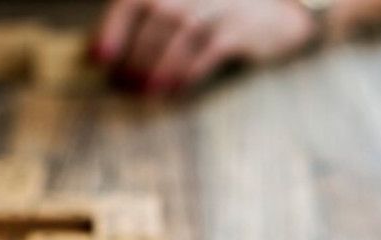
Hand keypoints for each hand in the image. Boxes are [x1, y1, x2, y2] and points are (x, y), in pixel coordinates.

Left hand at [93, 0, 317, 93]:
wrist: (282, 14)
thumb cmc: (222, 13)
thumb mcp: (187, 7)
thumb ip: (150, 22)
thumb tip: (100, 52)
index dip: (112, 28)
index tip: (98, 59)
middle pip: (156, 18)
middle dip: (135, 55)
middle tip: (123, 84)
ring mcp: (220, 4)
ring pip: (180, 35)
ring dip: (158, 67)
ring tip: (145, 90)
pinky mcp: (240, 28)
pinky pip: (208, 52)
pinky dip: (188, 73)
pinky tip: (176, 89)